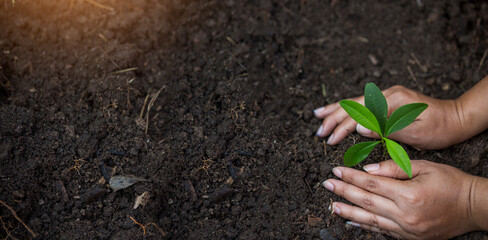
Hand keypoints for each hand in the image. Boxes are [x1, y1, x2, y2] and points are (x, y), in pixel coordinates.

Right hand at [314, 85, 463, 149]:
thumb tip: (359, 127)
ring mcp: (386, 96)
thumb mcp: (414, 133)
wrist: (456, 118)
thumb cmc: (438, 129)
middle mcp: (386, 95)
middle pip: (353, 106)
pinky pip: (362, 104)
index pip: (360, 114)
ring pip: (354, 102)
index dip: (342, 127)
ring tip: (317, 115)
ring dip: (335, 110)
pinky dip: (347, 108)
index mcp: (391, 102)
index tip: (330, 139)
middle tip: (318, 132)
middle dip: (333, 118)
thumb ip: (385, 129)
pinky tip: (337, 110)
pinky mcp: (387, 100)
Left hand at [322, 160, 478, 238]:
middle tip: (327, 184)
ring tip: (331, 204)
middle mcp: (405, 215)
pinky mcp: (409, 237)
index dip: (352, 177)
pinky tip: (350, 220)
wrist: (473, 207)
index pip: (372, 183)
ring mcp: (407, 229)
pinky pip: (381, 231)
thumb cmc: (451, 182)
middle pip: (367, 201)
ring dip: (348, 211)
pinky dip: (364, 226)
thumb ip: (395, 168)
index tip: (336, 170)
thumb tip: (369, 169)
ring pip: (370, 219)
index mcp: (409, 194)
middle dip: (344, 191)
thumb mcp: (425, 166)